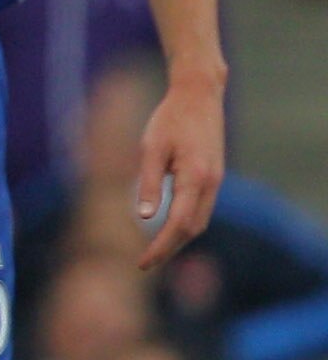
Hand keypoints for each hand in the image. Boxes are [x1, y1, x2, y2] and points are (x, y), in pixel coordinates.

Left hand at [135, 71, 225, 269]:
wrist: (199, 95)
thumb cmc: (170, 118)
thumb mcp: (151, 148)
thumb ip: (149, 183)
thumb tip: (146, 218)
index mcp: (195, 177)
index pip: (178, 224)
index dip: (161, 247)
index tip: (142, 263)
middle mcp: (211, 183)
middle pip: (193, 229)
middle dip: (170, 249)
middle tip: (144, 264)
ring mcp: (216, 180)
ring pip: (200, 221)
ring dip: (179, 239)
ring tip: (154, 252)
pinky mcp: (214, 176)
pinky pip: (202, 209)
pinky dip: (186, 224)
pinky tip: (168, 229)